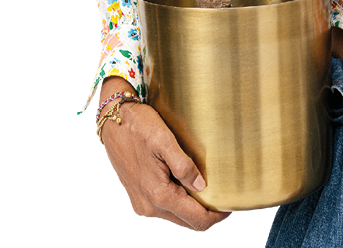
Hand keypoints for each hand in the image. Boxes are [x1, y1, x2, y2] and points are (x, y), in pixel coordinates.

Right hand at [98, 78, 230, 230]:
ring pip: (176, 217)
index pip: (196, 219)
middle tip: (223, 196)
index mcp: (159, 194)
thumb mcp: (164, 140)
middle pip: (187, 222)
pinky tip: (186, 183)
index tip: (231, 206)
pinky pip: (164, 208)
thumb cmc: (137, 125)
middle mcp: (149, 206)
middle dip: (207, 214)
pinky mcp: (138, 196)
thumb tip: (201, 187)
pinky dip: (179, 202)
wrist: (111, 121)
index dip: (217, 216)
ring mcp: (141, 203)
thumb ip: (183, 166)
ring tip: (207, 187)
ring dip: (193, 208)